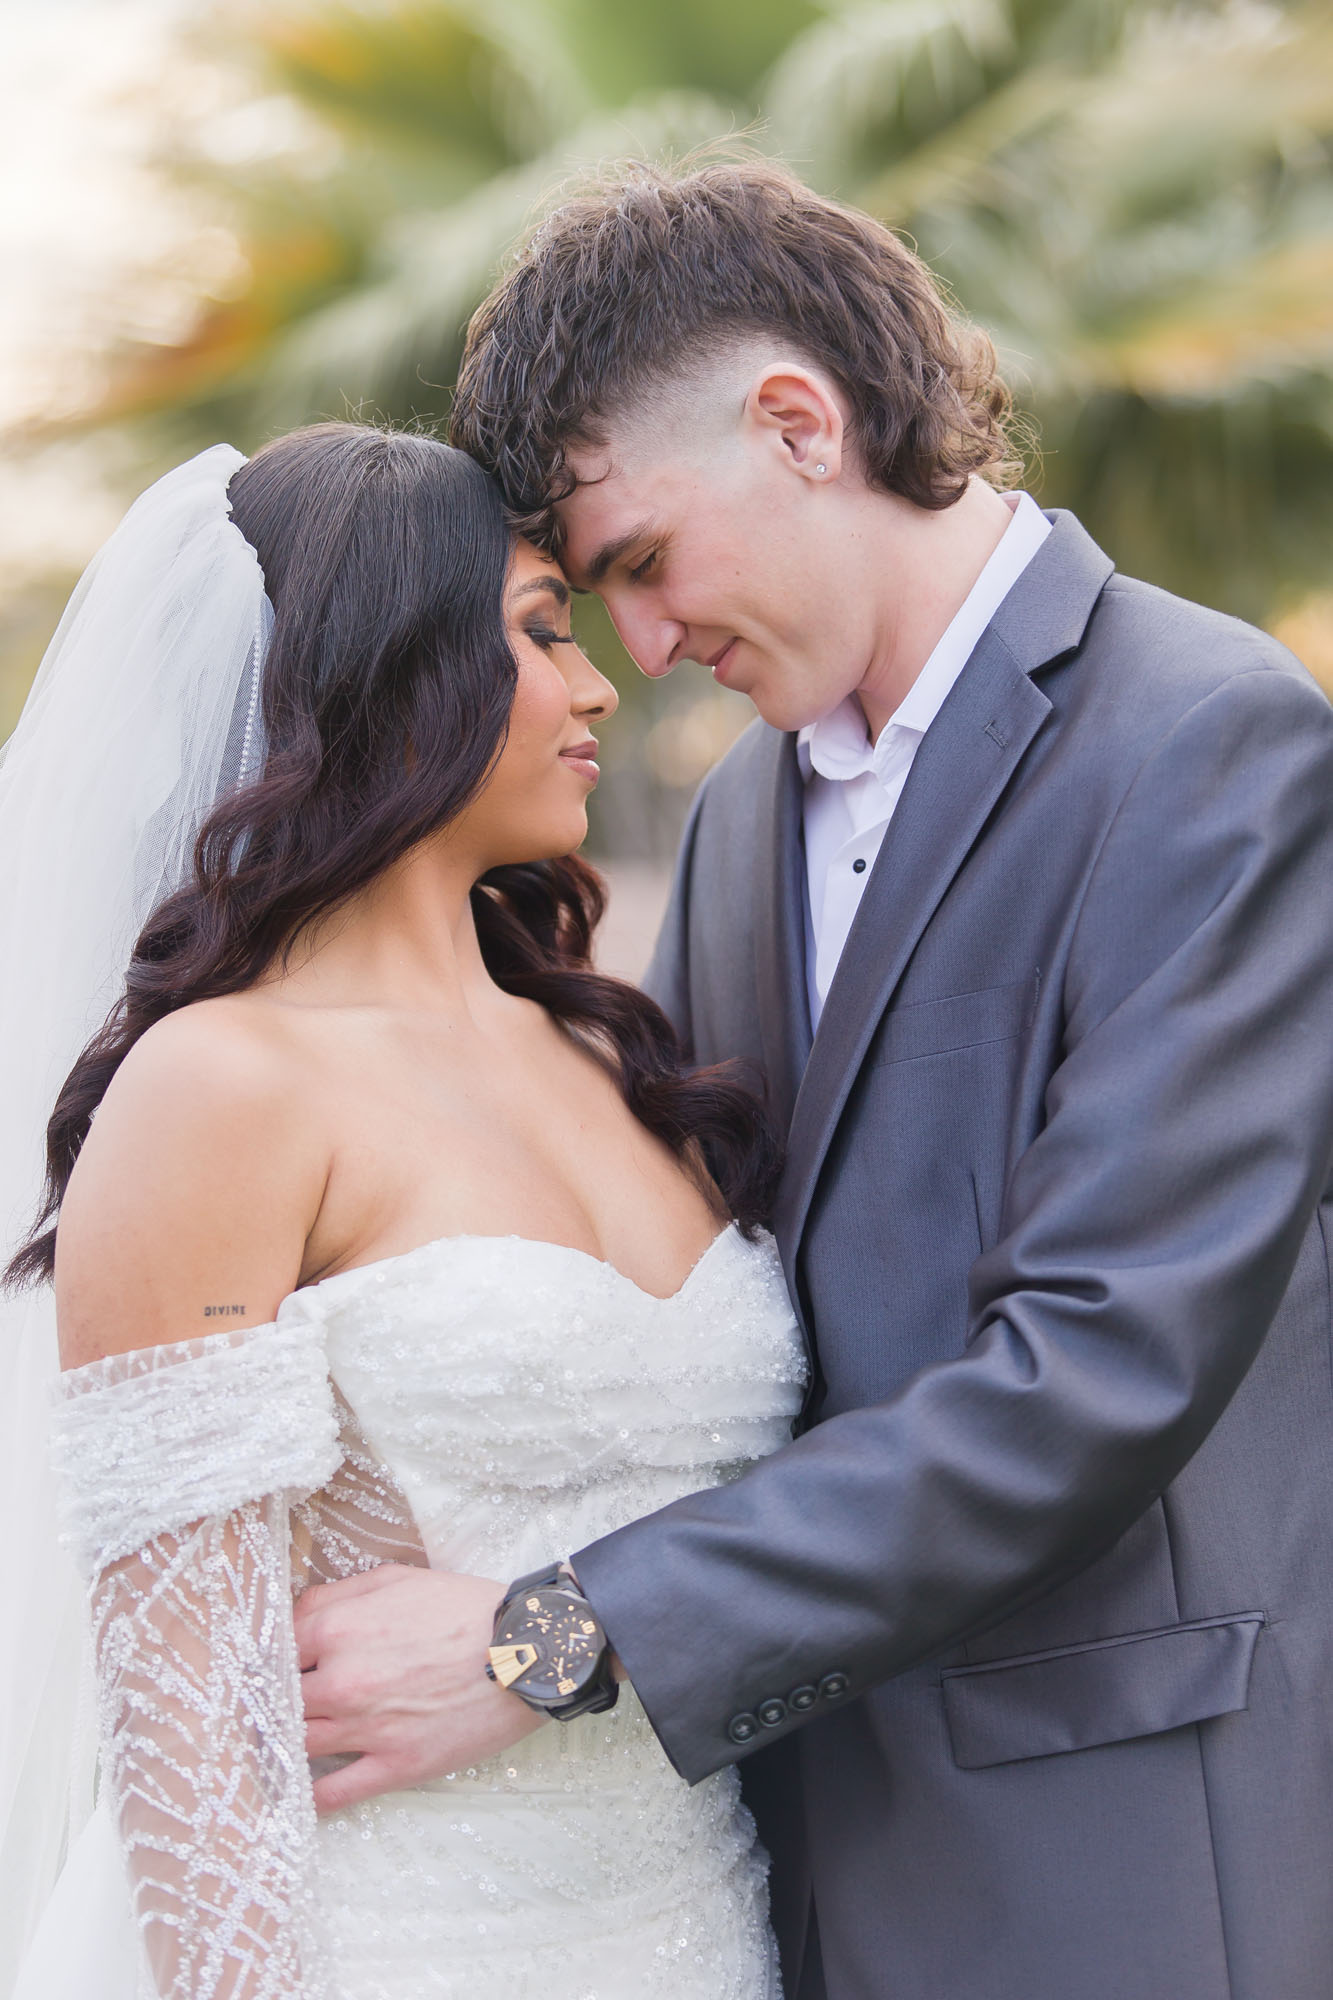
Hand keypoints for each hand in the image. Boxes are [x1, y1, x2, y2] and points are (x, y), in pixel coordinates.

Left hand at [295, 1564, 545, 1812]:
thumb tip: (296, 1617)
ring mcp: (366, 1728)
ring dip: (287, 1745)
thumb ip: (336, 1595)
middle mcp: (342, 1681)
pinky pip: (334, 1794)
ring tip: (286, 1743)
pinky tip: (304, 1790)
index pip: (274, 1651)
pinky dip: (311, 1796)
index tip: (274, 1667)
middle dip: (276, 1701)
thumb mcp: (396, 1579)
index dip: (273, 1658)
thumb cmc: (462, 1608)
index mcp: (338, 1629)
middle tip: (276, 1705)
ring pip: (297, 1746)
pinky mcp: (395, 1766)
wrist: (526, 1649)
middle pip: (279, 1701)